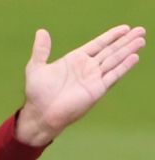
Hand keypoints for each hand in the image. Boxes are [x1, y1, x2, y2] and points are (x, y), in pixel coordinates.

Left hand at [15, 25, 145, 146]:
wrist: (41, 114)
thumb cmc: (37, 93)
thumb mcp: (36, 67)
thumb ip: (41, 50)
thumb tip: (41, 32)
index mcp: (75, 60)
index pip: (97, 44)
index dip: (111, 36)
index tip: (124, 28)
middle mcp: (87, 68)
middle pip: (110, 51)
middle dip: (125, 41)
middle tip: (141, 30)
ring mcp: (93, 79)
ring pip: (114, 60)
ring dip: (128, 50)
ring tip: (141, 40)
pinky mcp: (96, 90)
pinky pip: (113, 76)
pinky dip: (123, 66)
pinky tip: (134, 57)